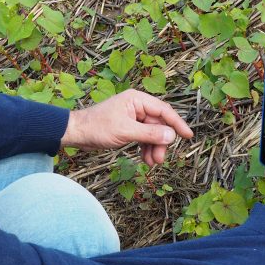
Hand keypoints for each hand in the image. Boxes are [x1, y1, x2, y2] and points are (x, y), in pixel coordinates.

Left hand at [61, 90, 193, 166]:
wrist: (77, 133)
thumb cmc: (97, 127)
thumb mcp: (125, 131)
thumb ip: (149, 134)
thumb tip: (171, 136)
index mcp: (137, 100)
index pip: (163, 111)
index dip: (177, 123)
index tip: (188, 136)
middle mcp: (137, 107)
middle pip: (158, 125)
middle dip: (161, 143)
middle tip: (160, 159)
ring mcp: (133, 118)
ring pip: (152, 134)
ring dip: (153, 149)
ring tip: (151, 163)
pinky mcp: (128, 128)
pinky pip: (143, 138)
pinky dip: (145, 149)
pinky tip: (145, 160)